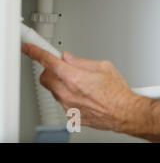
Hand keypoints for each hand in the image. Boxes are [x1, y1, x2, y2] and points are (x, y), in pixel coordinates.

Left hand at [21, 43, 138, 132]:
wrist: (125, 113)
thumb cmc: (118, 93)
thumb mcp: (104, 67)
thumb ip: (82, 61)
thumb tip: (70, 58)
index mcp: (74, 77)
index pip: (48, 61)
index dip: (36, 52)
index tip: (29, 49)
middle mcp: (67, 93)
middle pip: (45, 77)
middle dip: (51, 70)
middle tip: (64, 68)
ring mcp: (68, 106)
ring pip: (54, 91)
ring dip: (61, 84)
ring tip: (82, 85)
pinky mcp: (71, 116)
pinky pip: (64, 102)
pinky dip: (70, 96)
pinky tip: (85, 96)